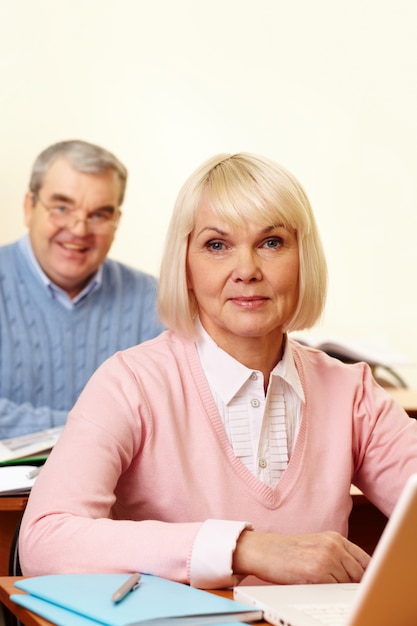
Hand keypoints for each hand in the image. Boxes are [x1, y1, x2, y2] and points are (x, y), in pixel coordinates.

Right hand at [233, 530, 370, 583]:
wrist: (262, 550)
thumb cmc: (287, 552)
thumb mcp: (316, 547)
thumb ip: (337, 557)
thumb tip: (359, 579)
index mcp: (335, 538)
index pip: (366, 561)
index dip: (368, 577)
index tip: (366, 586)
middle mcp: (333, 545)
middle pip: (360, 575)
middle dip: (354, 586)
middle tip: (340, 591)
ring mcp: (327, 557)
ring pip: (348, 585)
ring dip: (339, 591)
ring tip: (321, 587)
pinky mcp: (318, 571)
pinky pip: (334, 590)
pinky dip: (329, 594)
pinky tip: (315, 588)